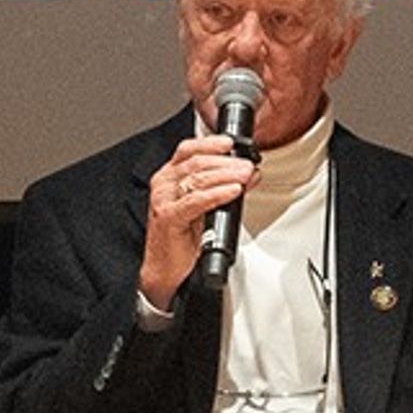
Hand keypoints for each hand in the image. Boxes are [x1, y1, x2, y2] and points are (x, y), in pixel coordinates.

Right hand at [136, 130, 260, 309]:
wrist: (164, 268)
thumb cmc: (182, 237)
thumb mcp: (205, 206)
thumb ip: (222, 188)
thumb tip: (248, 174)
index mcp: (169, 176)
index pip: (188, 150)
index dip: (211, 143)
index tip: (232, 144)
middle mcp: (164, 184)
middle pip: (196, 162)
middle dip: (227, 162)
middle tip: (248, 165)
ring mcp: (164, 200)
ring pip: (198, 178)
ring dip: (227, 175)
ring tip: (246, 175)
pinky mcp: (168, 217)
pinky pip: (196, 200)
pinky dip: (218, 194)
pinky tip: (233, 191)